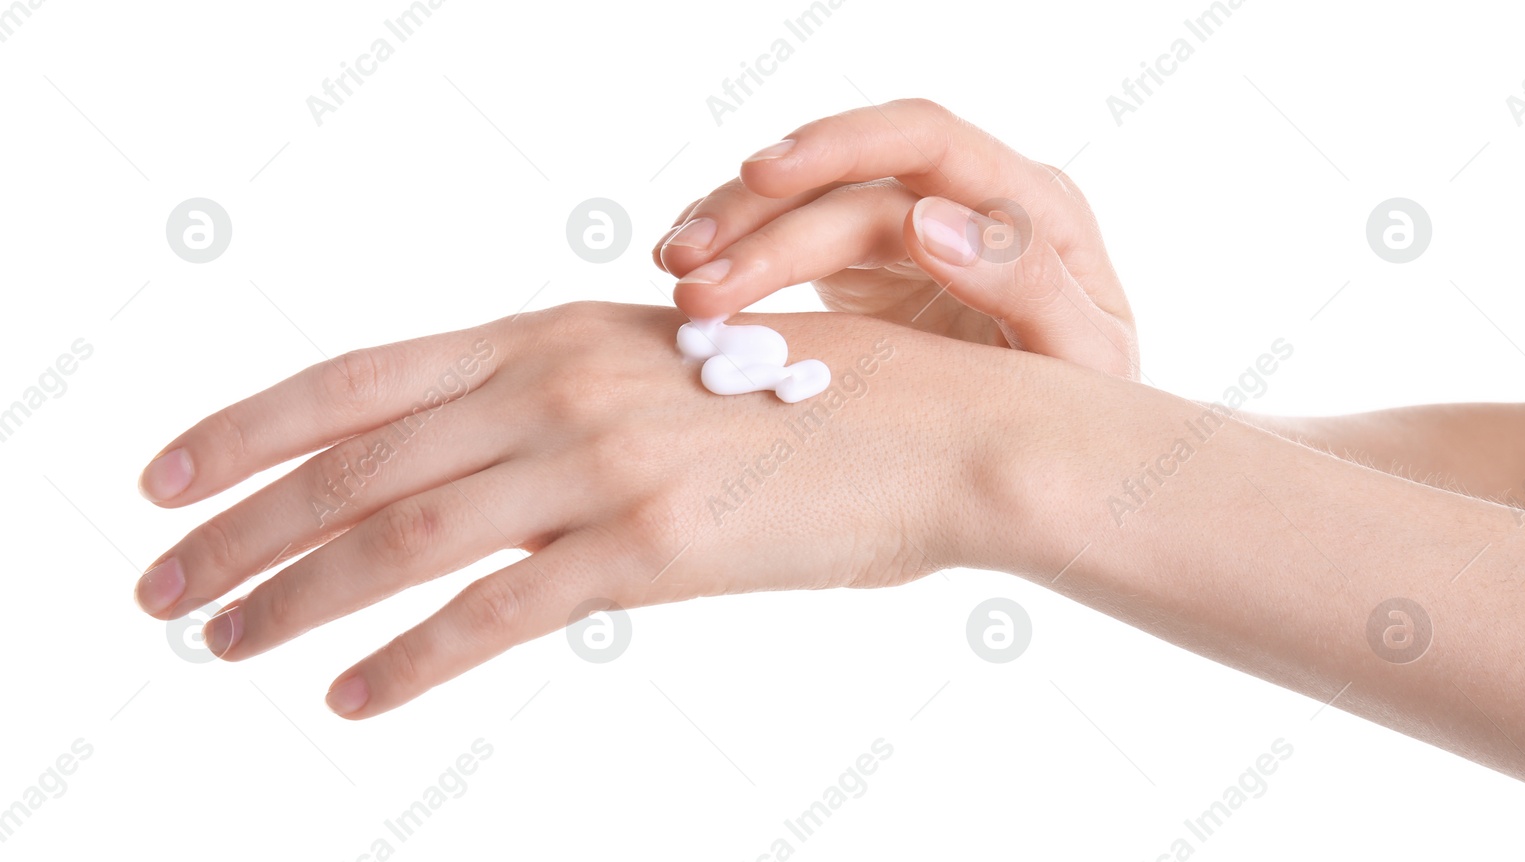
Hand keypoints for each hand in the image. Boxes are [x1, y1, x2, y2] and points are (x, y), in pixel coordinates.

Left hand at [133, 303, 1008, 717]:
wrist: (949, 433)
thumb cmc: (821, 403)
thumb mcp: (672, 373)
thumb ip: (568, 404)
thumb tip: (481, 466)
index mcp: (555, 333)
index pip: (358, 378)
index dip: (247, 427)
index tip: (166, 475)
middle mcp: (561, 385)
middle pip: (354, 461)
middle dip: (237, 527)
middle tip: (156, 587)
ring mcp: (604, 462)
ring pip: (402, 535)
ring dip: (292, 596)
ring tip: (218, 643)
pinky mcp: (654, 548)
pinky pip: (500, 613)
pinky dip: (412, 660)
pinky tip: (352, 698)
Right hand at [654, 98, 1137, 378]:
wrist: (1073, 453)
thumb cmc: (1090, 409)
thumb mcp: (1086, 359)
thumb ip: (1026, 285)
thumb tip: (927, 220)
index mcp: (1027, 204)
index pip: (924, 140)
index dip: (838, 147)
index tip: (764, 178)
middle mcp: (964, 200)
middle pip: (846, 175)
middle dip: (759, 212)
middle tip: (688, 266)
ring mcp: (912, 230)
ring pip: (805, 204)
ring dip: (732, 228)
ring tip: (671, 269)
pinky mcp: (870, 267)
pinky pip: (792, 239)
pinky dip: (738, 253)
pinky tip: (686, 272)